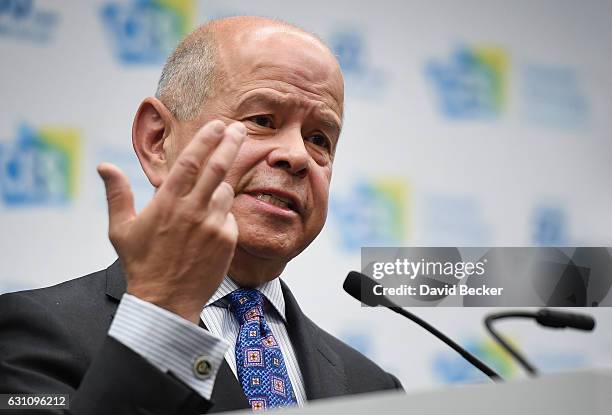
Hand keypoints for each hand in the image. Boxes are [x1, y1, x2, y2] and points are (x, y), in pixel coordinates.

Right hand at [98, 121, 245, 322]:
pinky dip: (222, 216)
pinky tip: (207, 230)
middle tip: (239, 129)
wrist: (166, 301)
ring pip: (224, 193)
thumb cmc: (141, 264)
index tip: (218, 125)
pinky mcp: (227, 239)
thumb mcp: (121, 230)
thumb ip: (117, 195)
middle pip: (217, 168)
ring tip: (202, 207)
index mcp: (167, 203)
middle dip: (230, 144)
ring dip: (218, 190)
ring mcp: (213, 225)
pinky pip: (229, 216)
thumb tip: (104, 166)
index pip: (191, 162)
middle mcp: (193, 210)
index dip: (206, 139)